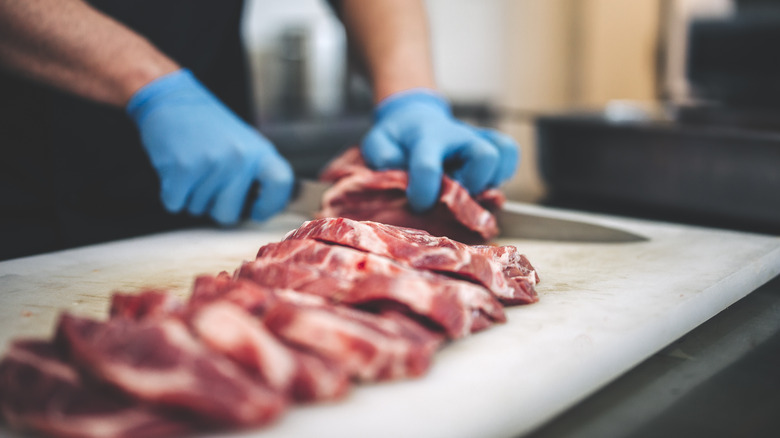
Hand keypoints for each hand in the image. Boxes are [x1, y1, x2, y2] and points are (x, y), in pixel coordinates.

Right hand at [126, 69, 293, 224]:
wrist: (173, 101)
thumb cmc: (209, 128)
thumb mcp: (245, 144)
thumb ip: (256, 173)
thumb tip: (268, 206)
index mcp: (259, 152)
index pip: (281, 184)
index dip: (270, 206)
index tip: (256, 211)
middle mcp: (239, 158)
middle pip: (229, 214)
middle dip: (214, 207)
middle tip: (208, 183)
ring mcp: (212, 163)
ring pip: (199, 209)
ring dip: (192, 196)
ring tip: (193, 167)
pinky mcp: (183, 169)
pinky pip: (176, 204)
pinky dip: (172, 194)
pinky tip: (176, 170)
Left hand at [360, 89, 518, 211]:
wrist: (414, 116)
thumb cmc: (397, 137)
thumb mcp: (378, 142)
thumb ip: (382, 157)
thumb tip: (398, 172)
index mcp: (426, 138)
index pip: (428, 165)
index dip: (424, 191)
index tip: (418, 204)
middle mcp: (458, 137)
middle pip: (484, 156)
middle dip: (472, 185)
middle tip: (454, 196)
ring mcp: (477, 140)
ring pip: (503, 155)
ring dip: (491, 180)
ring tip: (471, 190)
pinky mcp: (490, 144)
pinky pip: (509, 154)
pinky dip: (503, 173)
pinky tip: (483, 183)